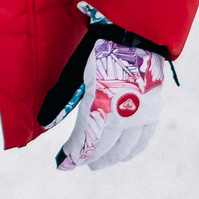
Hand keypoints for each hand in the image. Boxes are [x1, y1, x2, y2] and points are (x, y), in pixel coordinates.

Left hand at [54, 34, 169, 171]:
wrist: (136, 33)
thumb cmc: (100, 51)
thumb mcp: (76, 74)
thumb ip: (62, 100)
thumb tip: (44, 123)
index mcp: (101, 105)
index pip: (85, 141)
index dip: (73, 155)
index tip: (62, 165)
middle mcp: (122, 114)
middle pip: (103, 147)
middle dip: (88, 157)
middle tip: (76, 163)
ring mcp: (141, 114)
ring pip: (124, 147)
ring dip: (110, 158)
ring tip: (97, 164)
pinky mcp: (154, 110)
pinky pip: (143, 138)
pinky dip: (132, 150)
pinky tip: (124, 155)